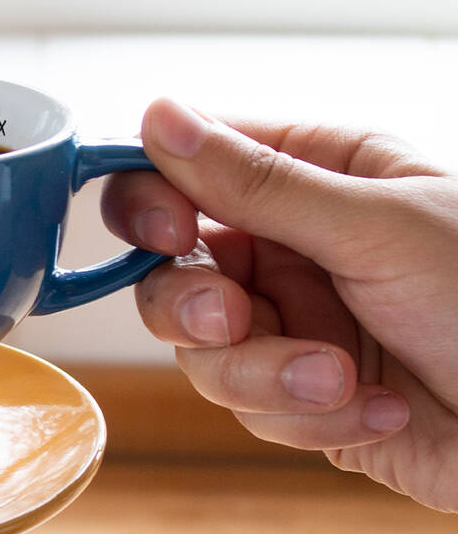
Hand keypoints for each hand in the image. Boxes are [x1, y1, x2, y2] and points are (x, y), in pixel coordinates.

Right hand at [102, 97, 457, 510]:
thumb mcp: (378, 228)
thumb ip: (257, 181)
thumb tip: (160, 117)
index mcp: (312, 176)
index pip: (187, 169)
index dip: (153, 199)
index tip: (165, 232)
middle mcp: (286, 247)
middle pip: (168, 269)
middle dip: (194, 305)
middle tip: (231, 320)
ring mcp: (287, 323)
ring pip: (197, 349)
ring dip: (263, 374)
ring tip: (339, 381)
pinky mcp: (294, 395)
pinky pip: (245, 405)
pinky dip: (304, 416)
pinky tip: (376, 411)